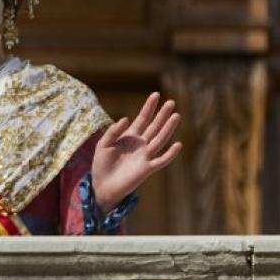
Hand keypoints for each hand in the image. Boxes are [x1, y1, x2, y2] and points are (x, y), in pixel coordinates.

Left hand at [91, 93, 182, 211]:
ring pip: (160, 139)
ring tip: (176, 116)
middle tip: (171, 102)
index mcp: (129, 137)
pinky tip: (177, 144)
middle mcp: (140, 145)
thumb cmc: (101, 165)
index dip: (149, 107)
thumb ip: (113, 131)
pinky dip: (170, 154)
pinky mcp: (147, 169)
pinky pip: (161, 160)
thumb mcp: (103, 144)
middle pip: (154, 126)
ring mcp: (145, 156)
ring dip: (168, 128)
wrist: (102, 185)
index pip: (142, 119)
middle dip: (162, 114)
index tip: (156, 94)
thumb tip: (126, 118)